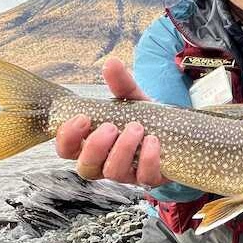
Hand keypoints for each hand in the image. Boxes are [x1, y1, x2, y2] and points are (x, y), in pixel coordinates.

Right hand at [54, 59, 168, 186]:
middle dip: (96, 146)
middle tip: (110, 126)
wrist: (176, 131)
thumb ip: (121, 83)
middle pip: (86, 167)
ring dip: (123, 149)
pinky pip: (144, 177)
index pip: (66, 149)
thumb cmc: (143, 117)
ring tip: (136, 127)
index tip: (81, 118)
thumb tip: (111, 64)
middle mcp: (104, 162)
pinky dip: (148, 158)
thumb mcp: (131, 98)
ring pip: (113, 172)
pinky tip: (153, 141)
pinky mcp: (149, 178)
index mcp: (91, 143)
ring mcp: (126, 173)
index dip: (67, 138)